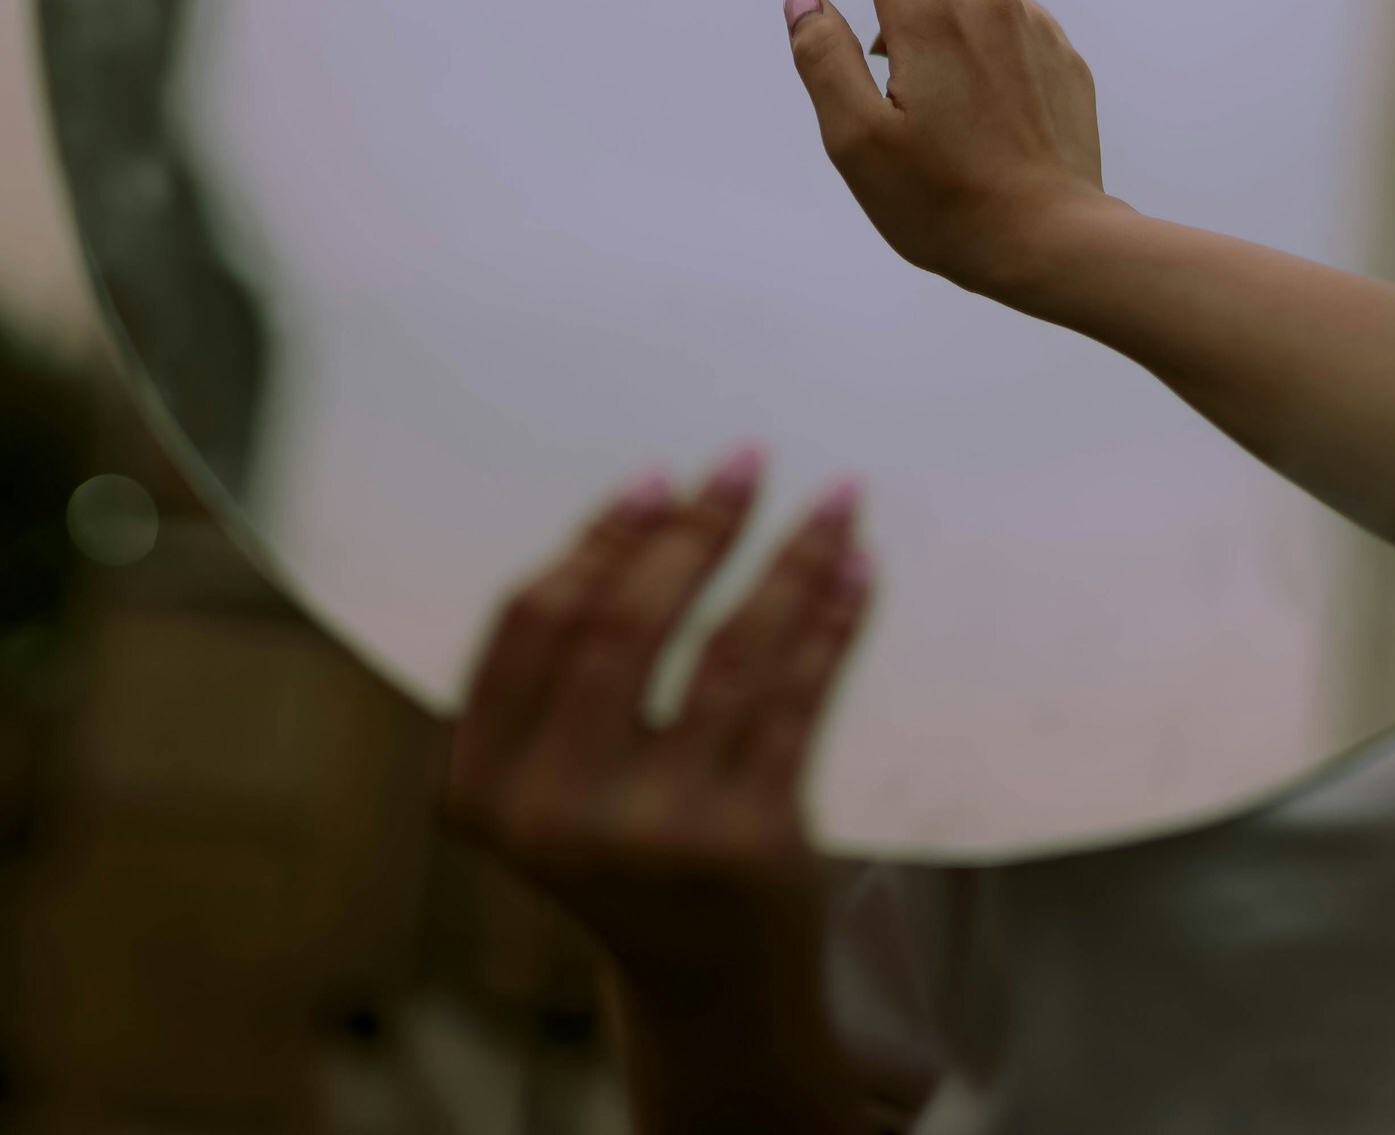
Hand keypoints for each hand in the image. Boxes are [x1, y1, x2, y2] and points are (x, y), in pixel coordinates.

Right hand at [445, 450, 869, 999]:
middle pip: (628, 626)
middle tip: (746, 459)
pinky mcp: (751, 844)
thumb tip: (657, 498)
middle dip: (696, 530)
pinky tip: (859, 569)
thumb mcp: (556, 773)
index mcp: (484, 786)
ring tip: (836, 498)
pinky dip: (833, 622)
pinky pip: (798, 700)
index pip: (532, 624)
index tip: (658, 478)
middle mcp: (558, 815)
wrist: (706, 987)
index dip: (598, 541)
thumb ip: (570, 666)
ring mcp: (658, 833)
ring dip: (792, 559)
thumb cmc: (624, 835)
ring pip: (731, 651)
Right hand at [783, 0, 1114, 297]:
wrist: (1057, 243)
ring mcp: (1030, 24)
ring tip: (884, 51)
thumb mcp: (856, 141)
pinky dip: (961, 17)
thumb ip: (821, 56)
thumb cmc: (946, 204)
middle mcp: (985, 0)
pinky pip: (1000, 8)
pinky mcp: (1059, 54)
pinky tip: (951, 75)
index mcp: (929, 14)